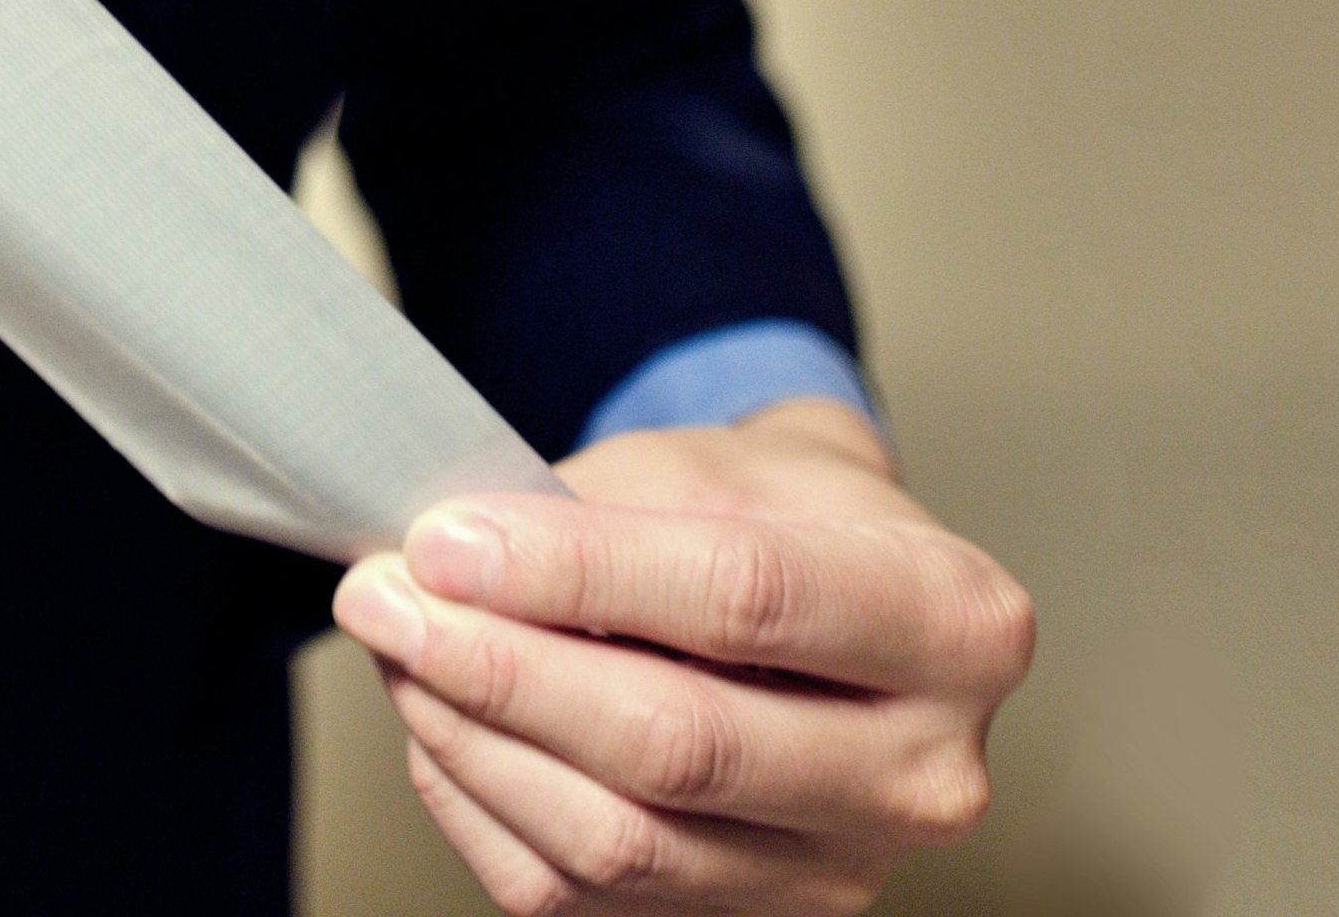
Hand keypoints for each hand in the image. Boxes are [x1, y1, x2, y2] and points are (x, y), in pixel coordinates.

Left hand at [332, 400, 1034, 915]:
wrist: (820, 593)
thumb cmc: (770, 517)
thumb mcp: (710, 465)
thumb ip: (593, 513)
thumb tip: (444, 562)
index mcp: (953, 623)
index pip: (745, 600)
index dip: (574, 571)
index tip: (444, 541)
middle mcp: (924, 774)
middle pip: (679, 744)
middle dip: (499, 666)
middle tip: (385, 594)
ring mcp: (841, 871)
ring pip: (617, 838)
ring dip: (470, 738)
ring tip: (395, 646)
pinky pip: (576, 894)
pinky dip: (477, 801)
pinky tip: (436, 720)